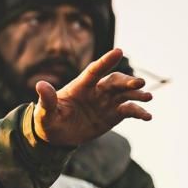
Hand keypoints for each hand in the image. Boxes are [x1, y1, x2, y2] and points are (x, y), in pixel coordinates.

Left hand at [32, 48, 152, 145]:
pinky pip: (129, 111)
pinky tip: (147, 116)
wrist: (57, 136)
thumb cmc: (48, 120)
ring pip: (125, 94)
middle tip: (139, 83)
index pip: (94, 71)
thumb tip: (40, 84)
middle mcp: (96, 91)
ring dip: (137, 94)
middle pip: (114, 82)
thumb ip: (46, 100)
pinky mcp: (113, 115)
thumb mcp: (44, 113)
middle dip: (127, 81)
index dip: (105, 61)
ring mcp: (106, 102)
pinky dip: (139, 112)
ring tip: (147, 97)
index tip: (118, 51)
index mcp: (79, 87)